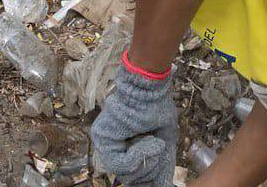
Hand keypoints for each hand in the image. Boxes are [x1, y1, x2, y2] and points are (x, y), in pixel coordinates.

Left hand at [91, 57, 178, 186]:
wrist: (150, 88)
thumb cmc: (157, 108)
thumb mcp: (165, 143)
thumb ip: (161, 166)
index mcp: (126, 147)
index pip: (133, 176)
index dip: (148, 179)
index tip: (159, 182)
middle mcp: (114, 147)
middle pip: (131, 178)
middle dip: (151, 169)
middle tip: (159, 148)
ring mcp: (105, 143)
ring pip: (126, 174)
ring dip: (147, 160)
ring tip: (154, 141)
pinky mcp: (101, 138)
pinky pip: (120, 162)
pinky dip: (139, 155)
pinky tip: (149, 140)